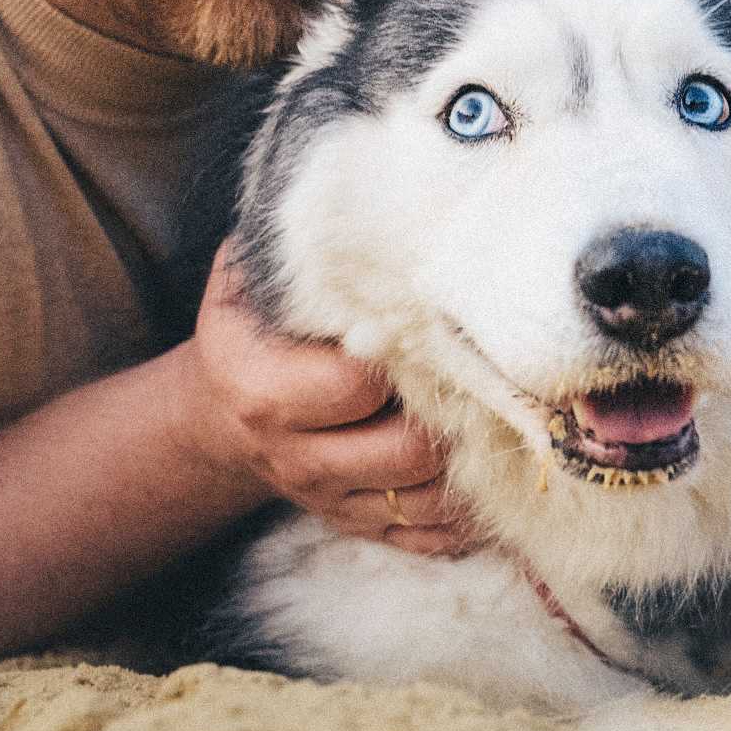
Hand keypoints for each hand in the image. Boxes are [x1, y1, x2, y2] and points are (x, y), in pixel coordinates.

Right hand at [174, 242, 476, 556]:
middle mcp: (297, 455)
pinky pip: (430, 538)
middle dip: (454, 411)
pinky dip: (471, 512)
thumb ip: (296, 250)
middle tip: (493, 367)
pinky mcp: (359, 526)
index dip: (407, 351)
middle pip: (405, 450)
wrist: (224, 415)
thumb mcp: (247, 279)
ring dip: (474, 463)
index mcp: (265, 389)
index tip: (439, 318)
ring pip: (428, 499)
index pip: (357, 383)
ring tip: (506, 412)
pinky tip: (496, 467)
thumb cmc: (252, 329)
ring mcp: (332, 499)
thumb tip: (359, 192)